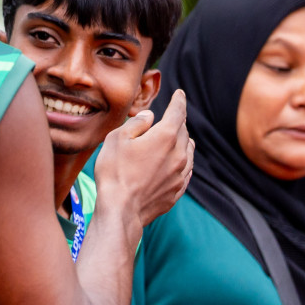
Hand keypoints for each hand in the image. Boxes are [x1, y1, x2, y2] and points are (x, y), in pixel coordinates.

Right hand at [94, 90, 193, 226]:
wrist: (121, 210)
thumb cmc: (114, 173)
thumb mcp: (116, 140)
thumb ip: (136, 124)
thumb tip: (149, 116)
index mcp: (165, 137)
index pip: (178, 112)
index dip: (179, 100)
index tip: (180, 93)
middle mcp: (179, 153)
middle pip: (184, 131)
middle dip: (178, 122)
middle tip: (170, 117)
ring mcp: (181, 174)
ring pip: (189, 151)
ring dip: (183, 141)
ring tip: (176, 139)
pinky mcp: (178, 190)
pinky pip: (186, 170)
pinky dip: (183, 161)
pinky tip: (176, 163)